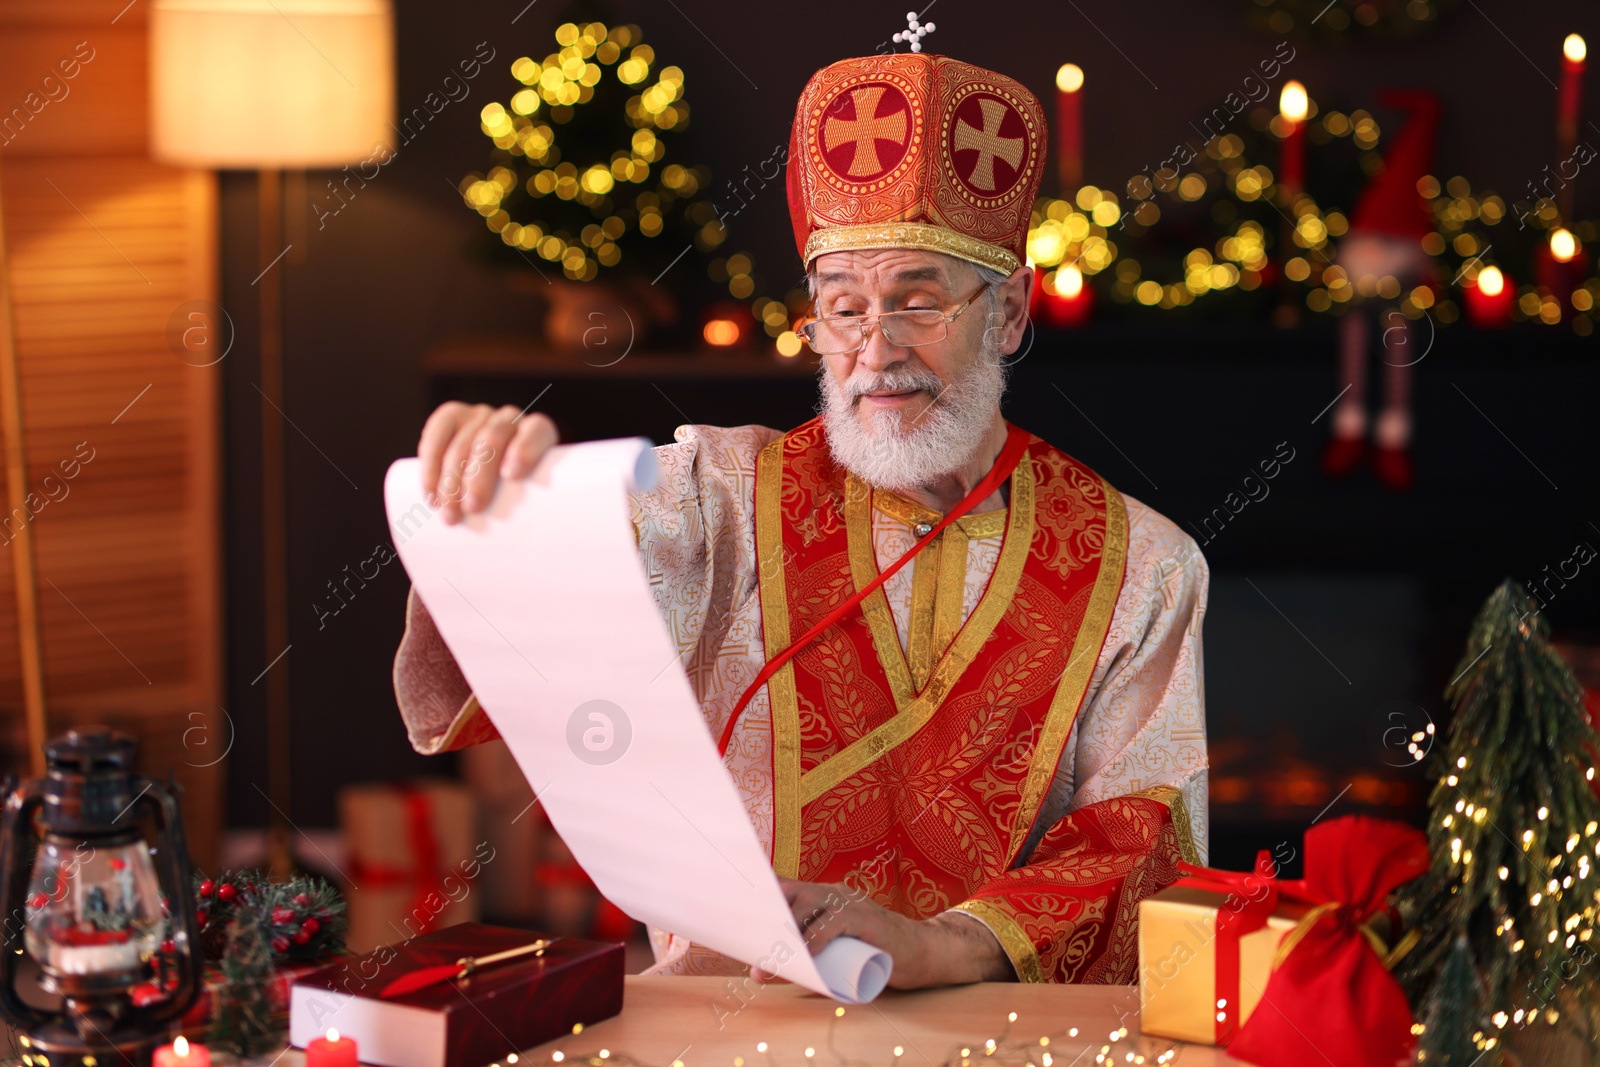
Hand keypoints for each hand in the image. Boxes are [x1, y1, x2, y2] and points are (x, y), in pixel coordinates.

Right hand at [417, 402, 558, 523]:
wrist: (487, 488)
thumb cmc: (518, 506)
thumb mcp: (534, 511)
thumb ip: (542, 527)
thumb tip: (559, 583)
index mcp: (539, 435)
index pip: (538, 430)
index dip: (526, 447)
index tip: (512, 475)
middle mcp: (510, 420)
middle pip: (494, 439)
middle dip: (479, 474)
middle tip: (473, 509)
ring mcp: (480, 415)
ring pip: (464, 440)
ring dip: (451, 478)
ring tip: (448, 514)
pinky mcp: (452, 416)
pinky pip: (438, 428)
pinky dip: (430, 461)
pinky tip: (428, 490)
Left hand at [752, 876, 1014, 988]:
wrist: (923, 954)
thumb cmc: (874, 953)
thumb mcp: (832, 956)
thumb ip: (801, 961)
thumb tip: (760, 973)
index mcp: (821, 897)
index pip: (783, 888)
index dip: (757, 893)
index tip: (730, 903)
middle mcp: (832, 893)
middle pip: (788, 897)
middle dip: (763, 921)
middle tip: (742, 945)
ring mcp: (849, 902)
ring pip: (807, 908)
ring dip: (783, 936)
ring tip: (765, 962)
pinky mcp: (866, 918)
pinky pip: (835, 923)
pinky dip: (816, 938)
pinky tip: (805, 953)